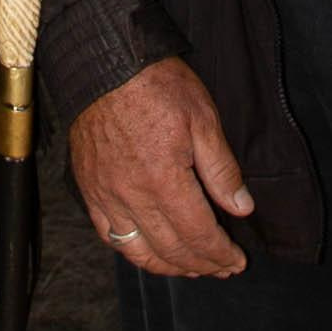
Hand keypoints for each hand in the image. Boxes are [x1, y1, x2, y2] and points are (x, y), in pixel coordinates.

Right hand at [69, 59, 251, 278]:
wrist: (103, 62)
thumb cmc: (156, 84)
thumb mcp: (203, 119)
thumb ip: (222, 170)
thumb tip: (241, 208)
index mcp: (164, 180)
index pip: (198, 235)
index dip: (220, 254)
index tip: (237, 262)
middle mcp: (132, 196)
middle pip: (171, 250)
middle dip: (201, 265)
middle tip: (222, 268)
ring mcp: (106, 195)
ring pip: (138, 250)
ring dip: (168, 267)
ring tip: (191, 268)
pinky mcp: (90, 189)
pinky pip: (109, 234)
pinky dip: (132, 250)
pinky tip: (149, 251)